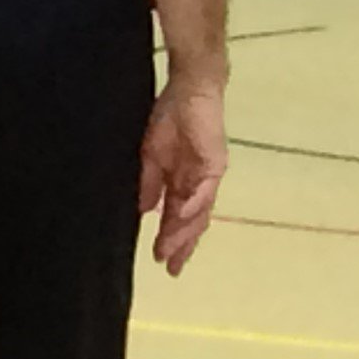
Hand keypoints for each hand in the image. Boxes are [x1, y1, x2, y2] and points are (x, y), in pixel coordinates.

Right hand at [138, 74, 227, 277]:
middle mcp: (198, 182)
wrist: (188, 88)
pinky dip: (194, 204)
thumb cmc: (171, 117)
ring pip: (200, 210)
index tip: (160, 262)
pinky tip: (182, 217)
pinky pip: (205, 189)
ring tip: (170, 250)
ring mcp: (208, 174)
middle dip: (182, 245)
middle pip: (193, 221)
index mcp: (183, 181)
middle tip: (171, 270)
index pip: (177, 217)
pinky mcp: (215, 162)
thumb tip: (144, 212)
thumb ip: (150, 184)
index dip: (170, 239)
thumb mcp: (152, 155)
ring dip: (185, 231)